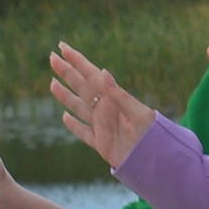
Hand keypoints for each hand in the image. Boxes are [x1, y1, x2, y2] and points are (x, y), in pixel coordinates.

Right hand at [46, 48, 154, 170]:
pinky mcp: (101, 144)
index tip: (62, 47)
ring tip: (52, 83)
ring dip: (65, 96)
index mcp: (112, 99)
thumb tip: (103, 72)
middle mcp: (105, 110)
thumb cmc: (152, 134)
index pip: (91, 75)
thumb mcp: (138, 113)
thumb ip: (119, 95)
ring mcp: (102, 126)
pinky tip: (65, 117)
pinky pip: (84, 132)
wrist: (157, 160)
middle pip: (81, 87)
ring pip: (78, 107)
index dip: (77, 61)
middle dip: (66, 72)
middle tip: (51, 57)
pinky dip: (73, 125)